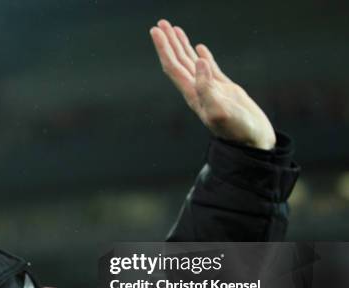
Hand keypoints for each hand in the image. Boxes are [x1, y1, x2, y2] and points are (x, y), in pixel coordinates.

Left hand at [150, 19, 275, 149]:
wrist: (253, 142)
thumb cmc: (237, 130)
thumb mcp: (220, 110)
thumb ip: (207, 87)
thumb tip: (199, 60)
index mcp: (193, 94)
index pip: (173, 67)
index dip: (164, 49)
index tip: (155, 31)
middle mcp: (197, 90)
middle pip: (178, 62)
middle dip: (168, 43)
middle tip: (160, 24)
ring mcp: (211, 89)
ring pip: (191, 62)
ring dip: (181, 46)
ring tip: (174, 29)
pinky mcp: (225, 90)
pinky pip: (210, 68)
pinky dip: (202, 56)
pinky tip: (198, 48)